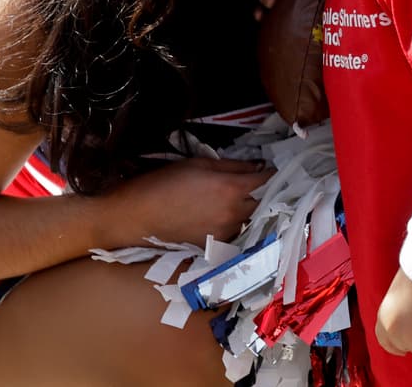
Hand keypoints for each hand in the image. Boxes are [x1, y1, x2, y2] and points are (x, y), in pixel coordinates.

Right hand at [104, 157, 272, 245]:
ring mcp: (224, 233)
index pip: (267, 181)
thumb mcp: (198, 164)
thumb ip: (232, 166)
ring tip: (246, 199)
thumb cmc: (163, 183)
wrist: (135, 217)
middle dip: (267, 193)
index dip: (274, 174)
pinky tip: (228, 215)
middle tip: (265, 184)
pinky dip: (236, 223)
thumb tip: (259, 167)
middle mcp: (233, 214)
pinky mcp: (213, 246)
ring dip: (253, 210)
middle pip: (263, 203)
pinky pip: (235, 232)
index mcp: (230, 189)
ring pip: (250, 220)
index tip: (277, 168)